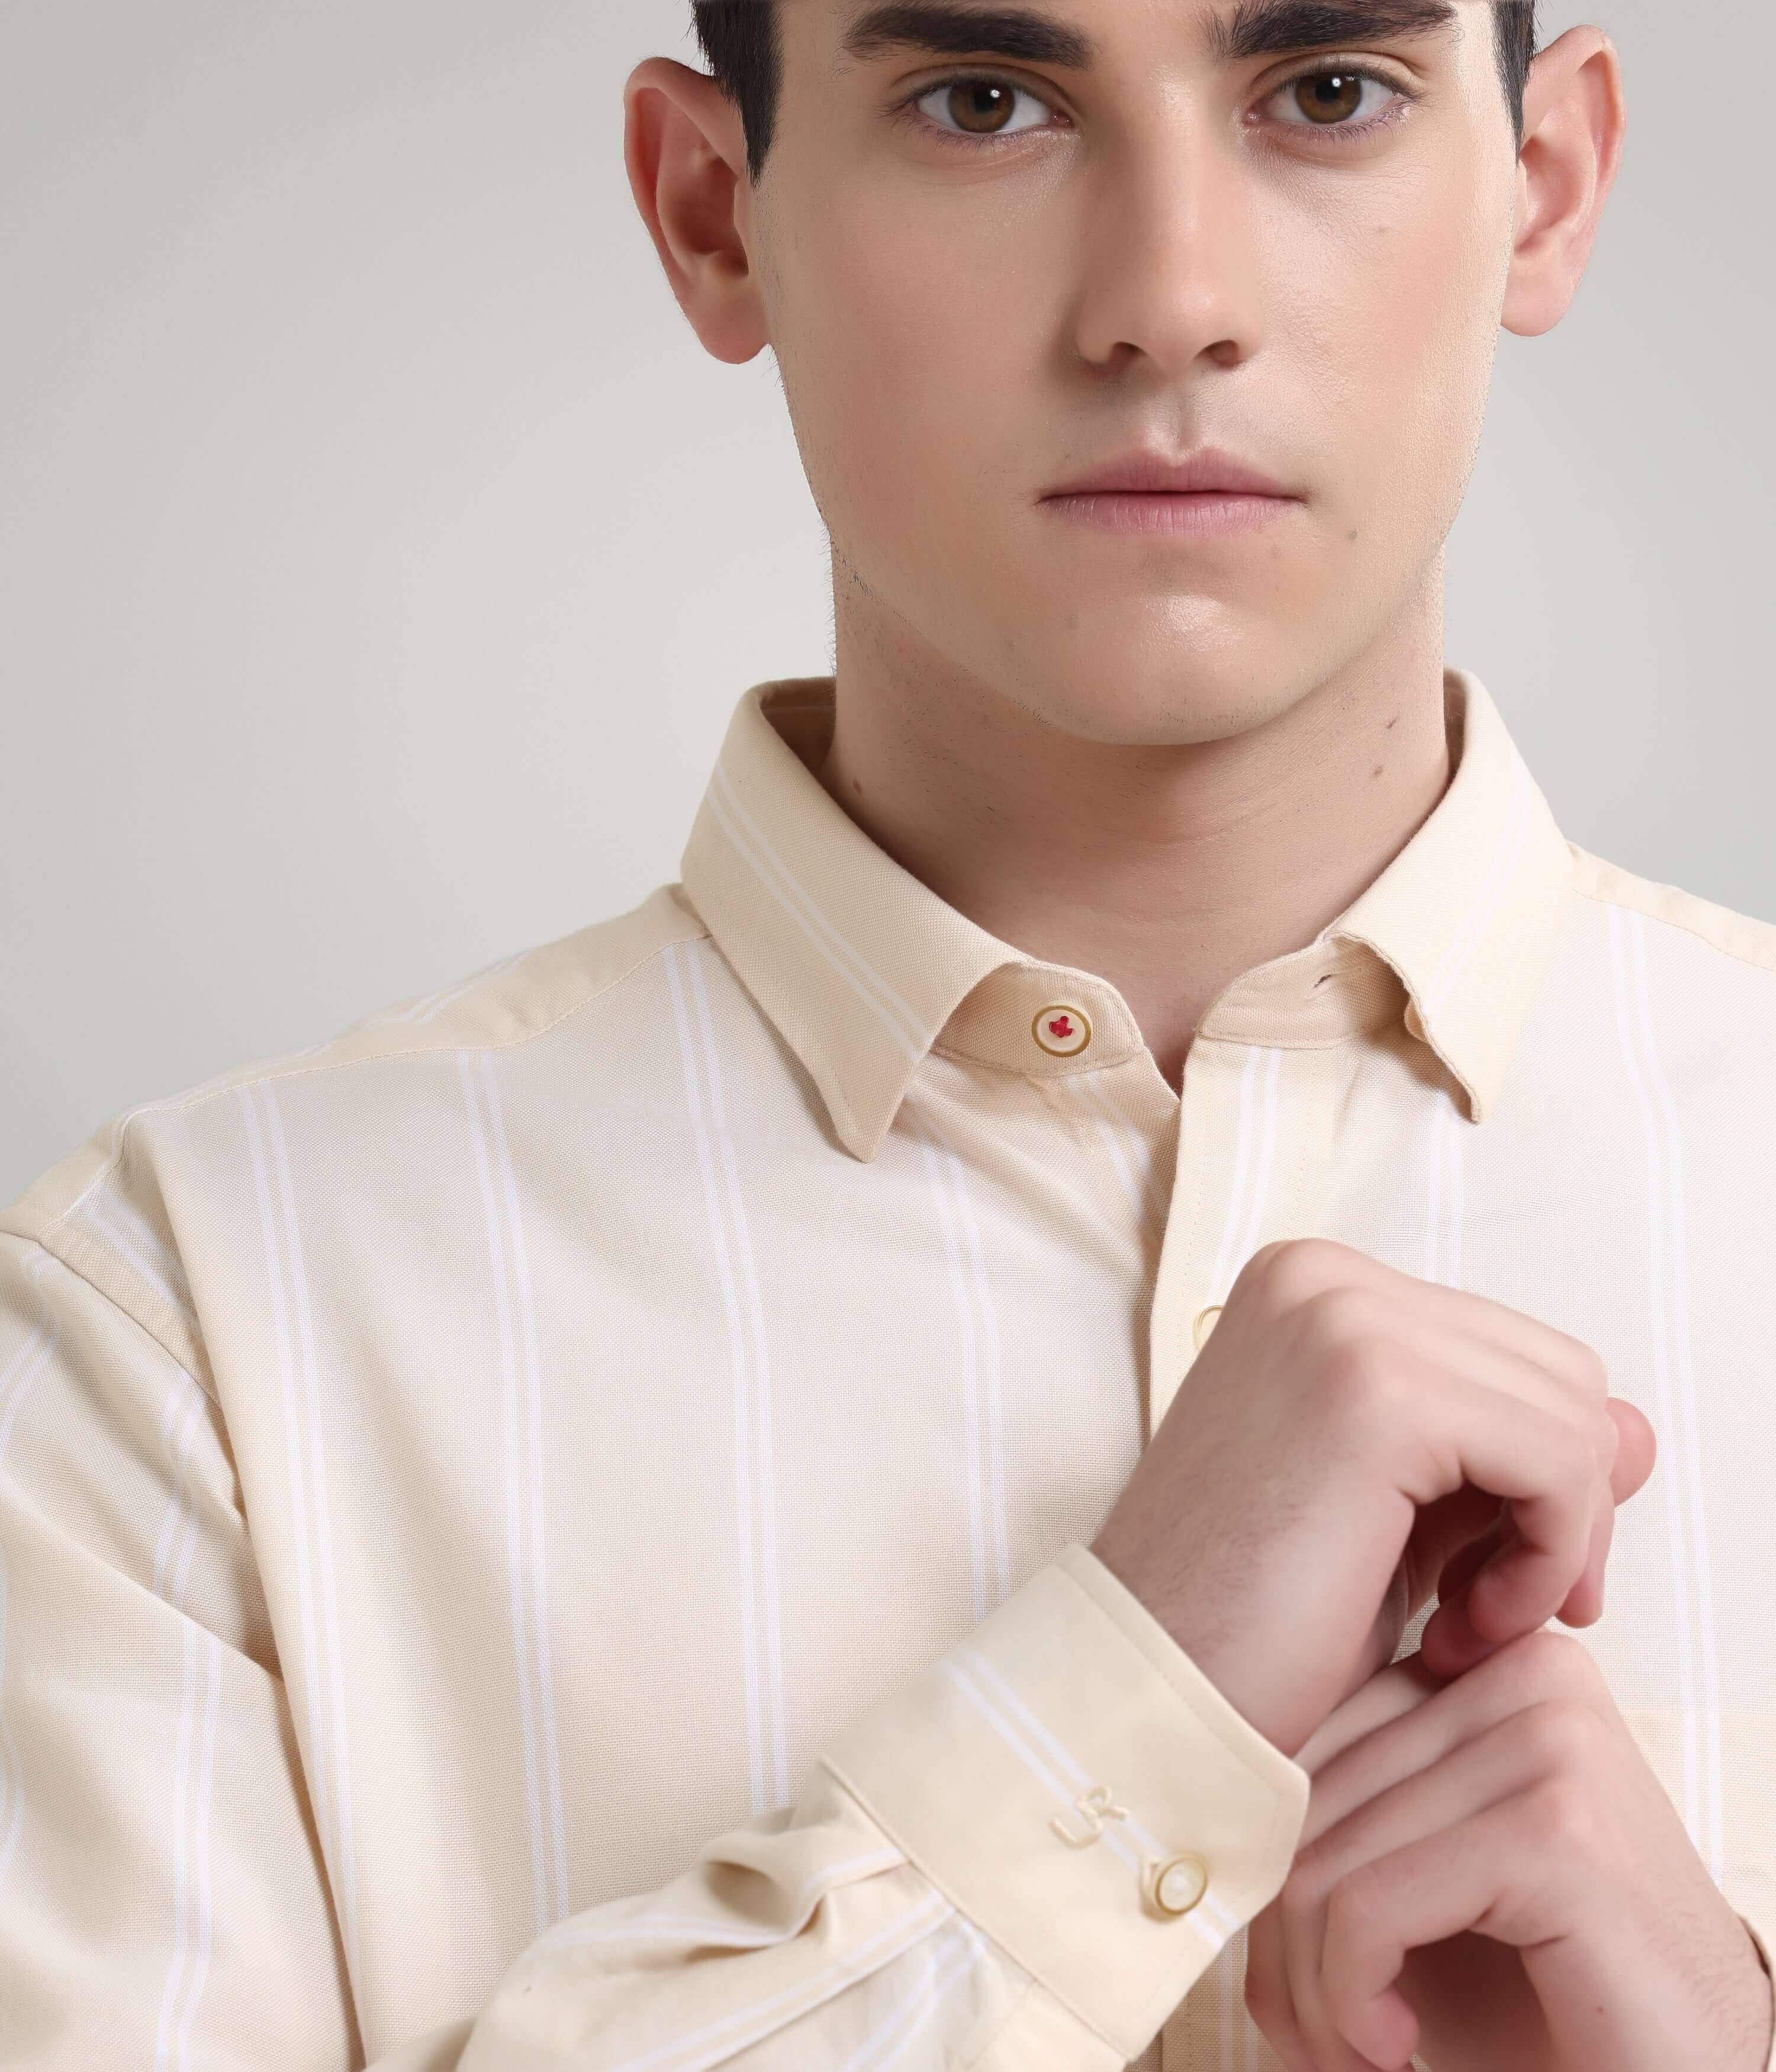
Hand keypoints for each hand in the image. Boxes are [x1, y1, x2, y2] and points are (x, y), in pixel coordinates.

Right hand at [1090, 1238, 1654, 1756]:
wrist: (1143, 1689)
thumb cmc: (1249, 1614)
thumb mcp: (1400, 1510)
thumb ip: (1507, 1450)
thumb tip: (1638, 1429)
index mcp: (1310, 1284)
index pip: (1515, 1356)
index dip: (1538, 1482)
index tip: (1488, 1585)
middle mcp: (1322, 1276)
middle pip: (1559, 1375)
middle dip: (1560, 1511)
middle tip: (1485, 1613)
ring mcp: (1343, 1318)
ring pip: (1574, 1416)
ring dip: (1551, 1542)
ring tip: (1461, 1622)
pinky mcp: (1376, 1388)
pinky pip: (1559, 1461)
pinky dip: (1545, 1559)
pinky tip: (1457, 1624)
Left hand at [1244, 1629, 1775, 2071]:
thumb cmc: (1547, 1991)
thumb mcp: (1421, 1874)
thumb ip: (1333, 1816)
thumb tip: (1192, 1817)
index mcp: (1490, 1663)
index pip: (1308, 1735)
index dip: (1274, 1864)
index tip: (1298, 1972)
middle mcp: (1525, 1676)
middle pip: (1308, 1793)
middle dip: (1283, 1938)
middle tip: (1314, 2034)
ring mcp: (1548, 1743)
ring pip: (1324, 1856)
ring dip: (1312, 1987)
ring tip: (1353, 2049)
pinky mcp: (1556, 1832)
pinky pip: (1369, 1906)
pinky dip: (1349, 1998)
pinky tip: (1392, 2045)